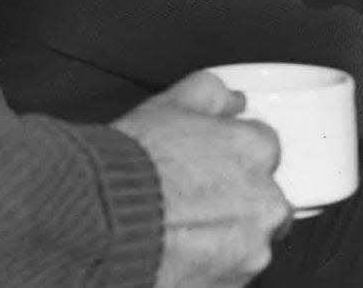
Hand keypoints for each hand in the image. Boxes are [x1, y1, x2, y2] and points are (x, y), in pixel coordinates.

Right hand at [114, 71, 290, 287]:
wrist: (97, 224)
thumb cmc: (130, 168)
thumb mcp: (170, 104)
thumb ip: (213, 94)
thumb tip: (232, 100)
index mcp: (256, 151)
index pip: (263, 149)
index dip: (231, 156)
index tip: (210, 166)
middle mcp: (265, 202)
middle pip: (263, 199)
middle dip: (236, 200)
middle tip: (195, 202)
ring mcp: (250, 250)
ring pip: (248, 242)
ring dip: (224, 238)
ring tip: (179, 233)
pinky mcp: (229, 286)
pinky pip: (227, 275)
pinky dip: (208, 269)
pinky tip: (176, 256)